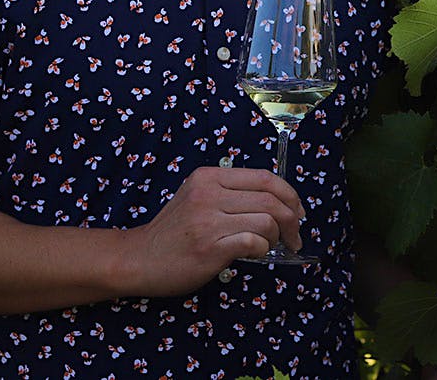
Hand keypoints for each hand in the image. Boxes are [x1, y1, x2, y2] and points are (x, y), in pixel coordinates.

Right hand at [120, 166, 303, 295]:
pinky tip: (255, 253)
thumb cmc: (173, 232)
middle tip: (295, 236)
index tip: (298, 211)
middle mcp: (209, 194)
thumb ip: (230, 193)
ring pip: (267, 221)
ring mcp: (208, 220)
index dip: (290, 194)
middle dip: (293, 220)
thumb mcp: (197, 197)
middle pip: (271, 199)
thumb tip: (278, 202)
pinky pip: (253, 242)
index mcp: (210, 177)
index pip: (265, 177)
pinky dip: (262, 249)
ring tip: (272, 246)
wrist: (138, 258)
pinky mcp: (209, 247)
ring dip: (277, 237)